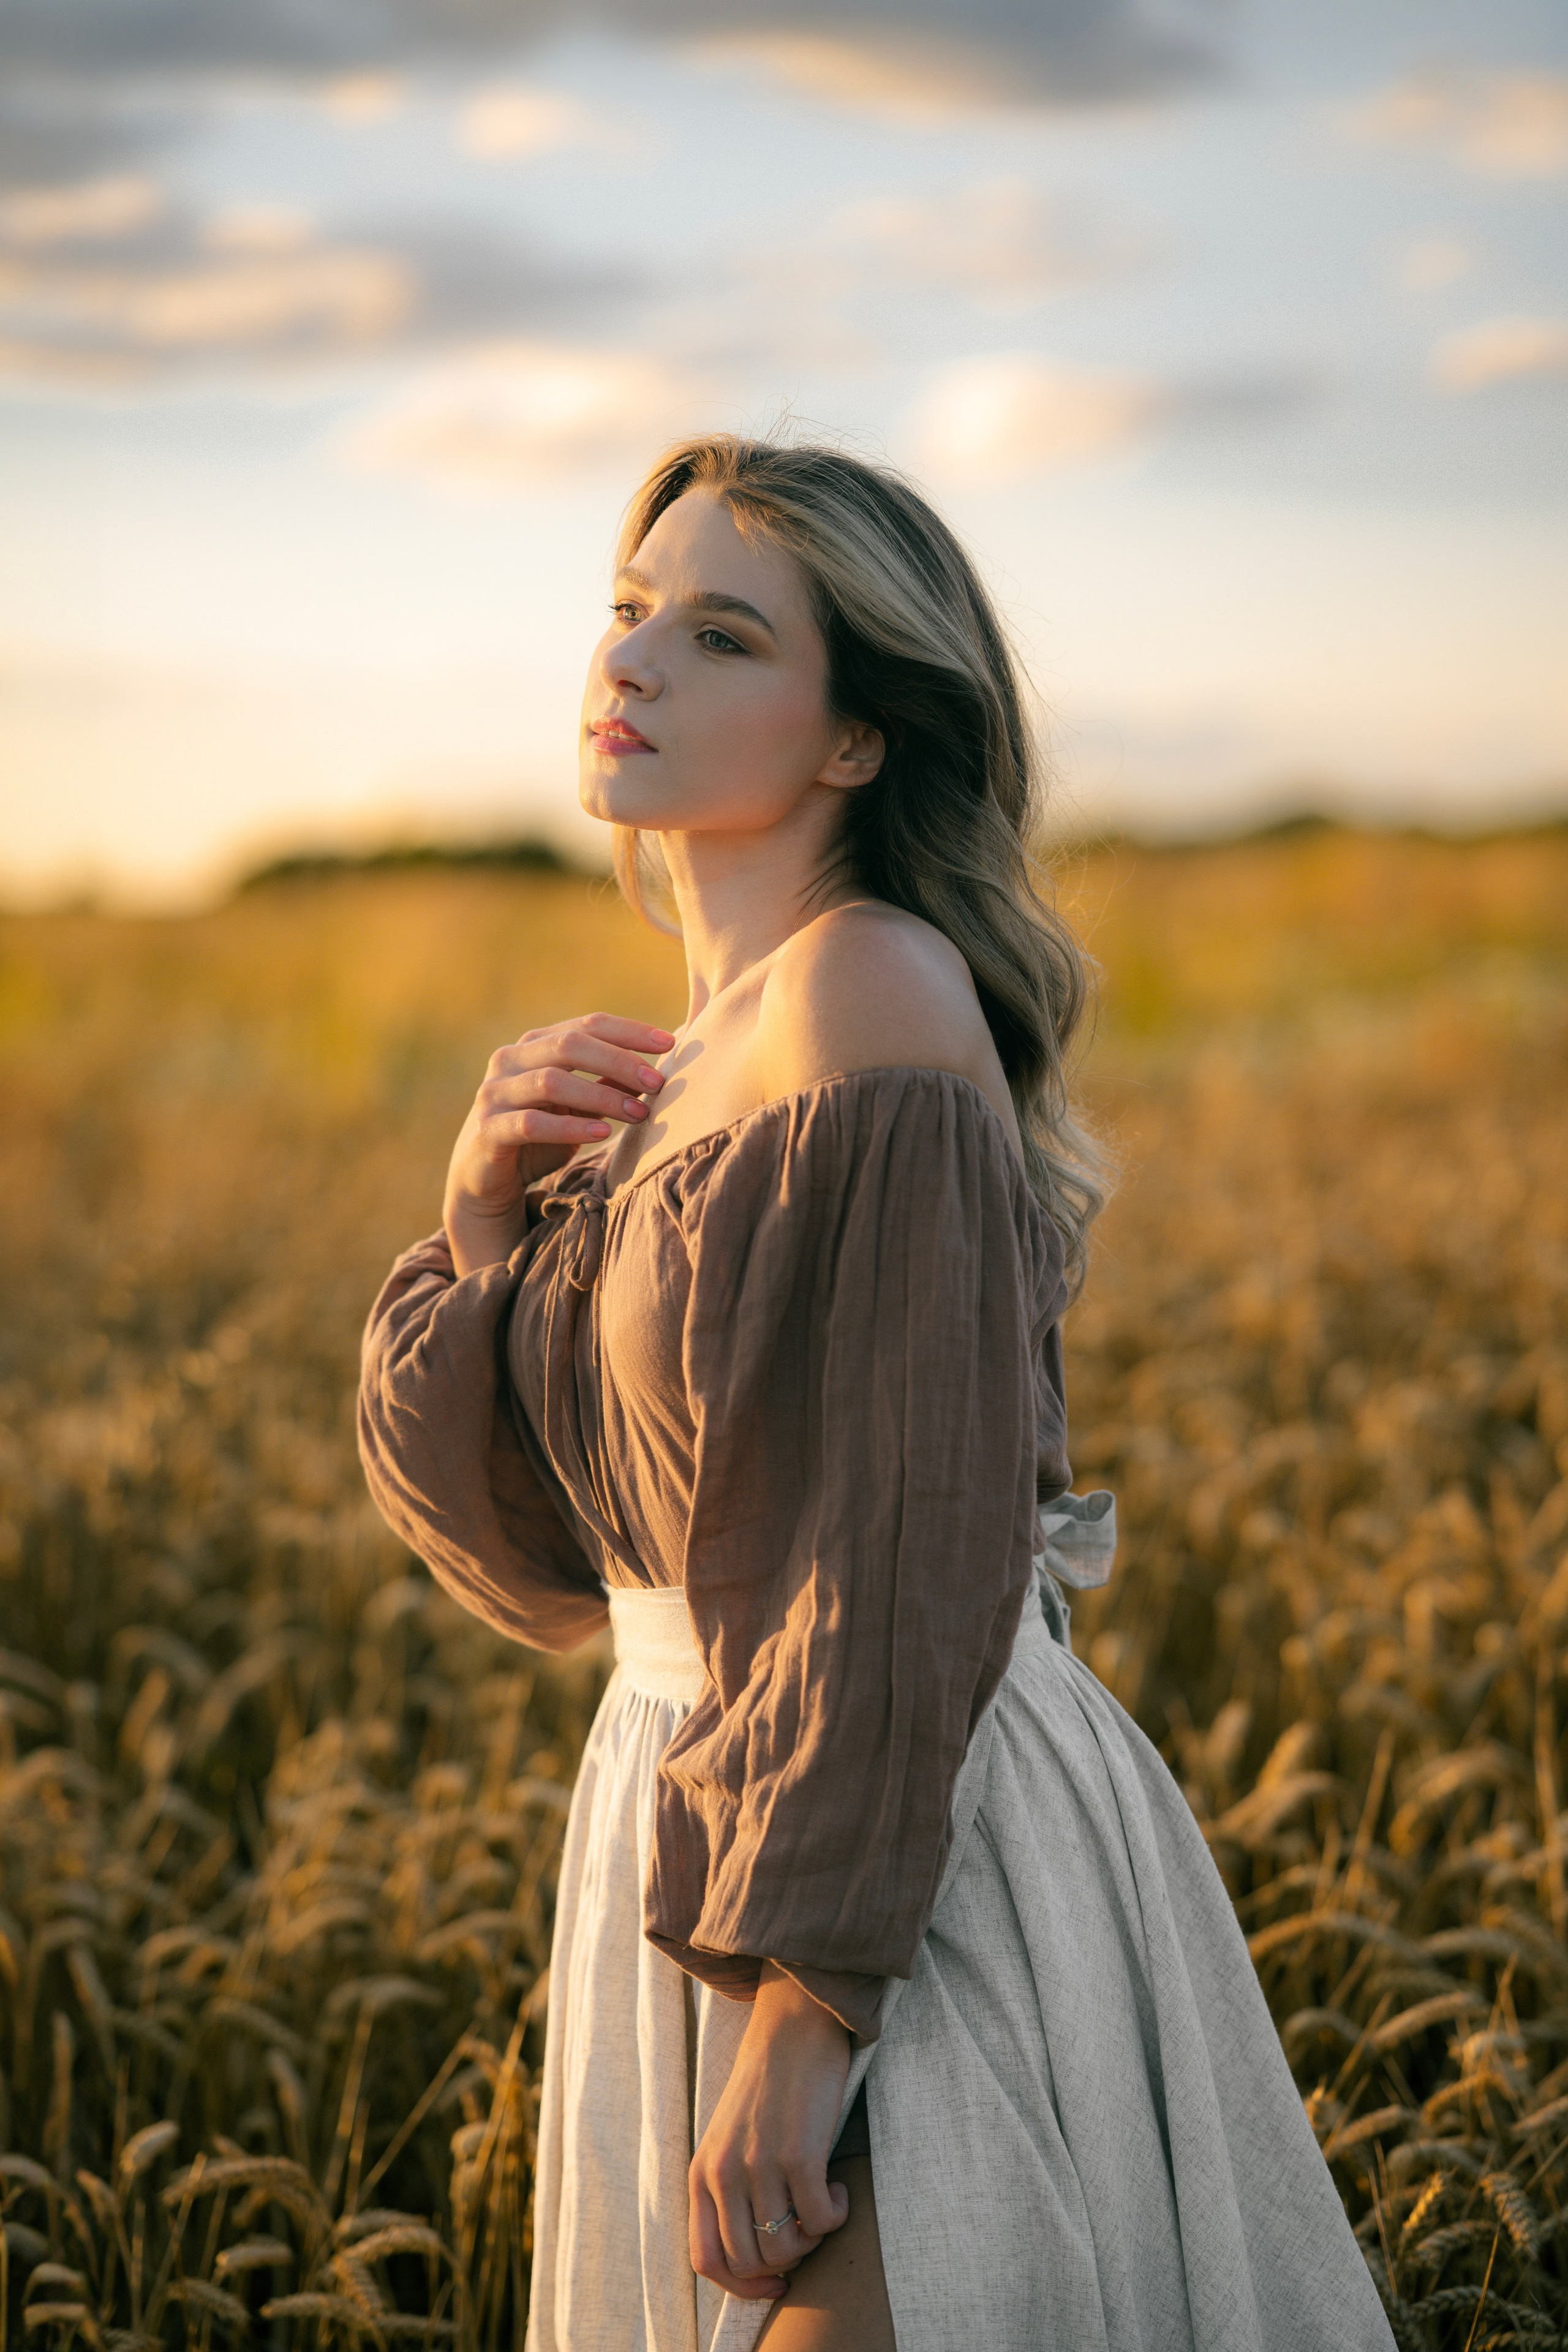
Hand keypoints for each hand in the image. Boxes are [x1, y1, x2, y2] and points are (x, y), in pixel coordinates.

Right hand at [442, 1011, 674, 1274]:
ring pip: (551, 1081)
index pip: (588, 1024)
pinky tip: (601, 1133)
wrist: (483, 1180)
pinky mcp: (487, 1129)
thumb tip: (656, 1071)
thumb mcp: (578, 1108)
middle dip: (619, 1061)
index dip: (629, 1031)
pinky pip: (531, 1123)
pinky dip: (570, 1126)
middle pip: (570, 1045)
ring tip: (639, 1113)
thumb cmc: (538, 1138)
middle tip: (658, 1081)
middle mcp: (510, 1060)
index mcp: (535, 1045)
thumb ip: (607, 1086)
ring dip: (601, 1096)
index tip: (670, 1043)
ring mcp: (494, 1093)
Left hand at [689, 1964, 851, 2304]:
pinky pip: (820, 2220)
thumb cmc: (767, 2086)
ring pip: (785, 2249)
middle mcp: (724, 2172)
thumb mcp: (729, 2140)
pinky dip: (835, 2216)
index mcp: (701, 2172)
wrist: (792, 2027)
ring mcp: (760, 2164)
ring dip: (811, 2240)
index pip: (706, 2260)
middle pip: (749, 2262)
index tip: (774, 2283)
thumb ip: (729, 2190)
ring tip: (821, 2206)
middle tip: (806, 2231)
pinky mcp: (799, 2155)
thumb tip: (757, 2257)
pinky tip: (838, 2189)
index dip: (741, 2286)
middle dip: (784, 2262)